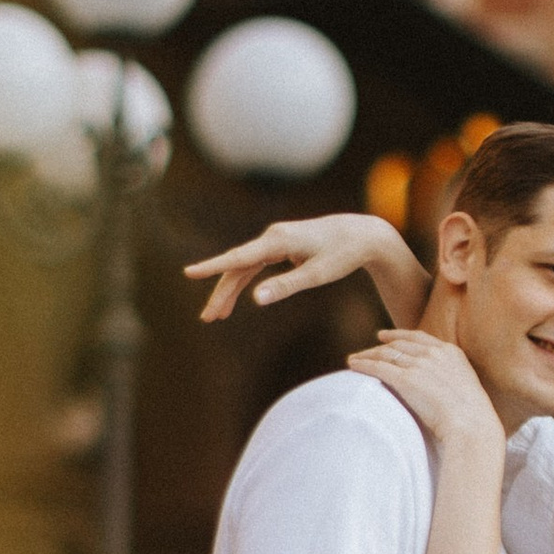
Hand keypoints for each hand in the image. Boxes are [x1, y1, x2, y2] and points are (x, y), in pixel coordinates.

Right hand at [187, 213, 424, 324]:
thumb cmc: (343, 254)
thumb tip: (256, 300)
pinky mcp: (283, 246)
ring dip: (230, 290)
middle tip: (207, 318)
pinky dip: (245, 281)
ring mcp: (276, 240)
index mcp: (278, 241)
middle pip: (237, 267)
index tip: (189, 273)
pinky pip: (256, 265)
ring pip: (245, 267)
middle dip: (221, 293)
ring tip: (217, 316)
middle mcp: (272, 237)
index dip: (212, 267)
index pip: (238, 258)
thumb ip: (286, 286)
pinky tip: (238, 297)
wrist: (364, 235)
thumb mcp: (317, 274)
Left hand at [346, 328, 504, 460]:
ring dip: (367, 355)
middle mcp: (434, 354)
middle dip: (380, 347)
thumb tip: (441, 391)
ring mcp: (420, 365)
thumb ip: (450, 381)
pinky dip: (363, 365)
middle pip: (399, 345)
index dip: (399, 335)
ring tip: (354, 360)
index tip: (385, 336)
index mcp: (451, 353)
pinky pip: (378, 367)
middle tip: (366, 351)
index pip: (418, 338)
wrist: (472, 425)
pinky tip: (352, 366)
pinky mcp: (406, 380)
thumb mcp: (466, 390)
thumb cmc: (472, 418)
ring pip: (386, 354)